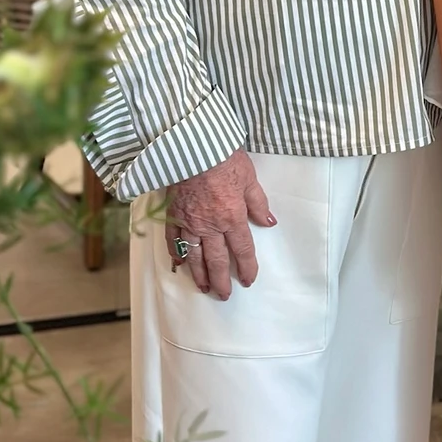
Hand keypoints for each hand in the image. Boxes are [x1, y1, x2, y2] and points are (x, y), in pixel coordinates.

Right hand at [164, 149, 275, 298]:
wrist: (192, 147)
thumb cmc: (224, 159)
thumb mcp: (249, 179)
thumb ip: (258, 203)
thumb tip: (268, 221)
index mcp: (232, 217)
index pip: (242, 249)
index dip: (246, 267)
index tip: (248, 280)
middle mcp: (210, 225)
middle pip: (216, 260)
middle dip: (221, 280)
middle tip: (224, 295)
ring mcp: (188, 222)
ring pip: (194, 255)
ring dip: (199, 274)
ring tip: (203, 288)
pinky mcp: (173, 215)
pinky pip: (173, 240)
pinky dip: (176, 253)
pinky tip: (178, 264)